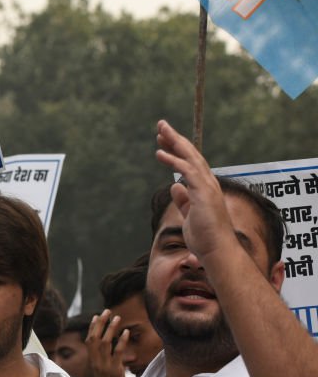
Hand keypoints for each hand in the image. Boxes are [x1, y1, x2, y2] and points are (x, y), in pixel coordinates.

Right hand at [85, 309, 128, 376]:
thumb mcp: (101, 370)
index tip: (96, 316)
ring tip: (117, 317)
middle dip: (100, 323)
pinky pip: (117, 352)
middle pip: (95, 339)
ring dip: (111, 329)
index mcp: (92, 361)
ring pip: (105, 343)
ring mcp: (104, 365)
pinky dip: (121, 341)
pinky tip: (126, 332)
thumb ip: (101, 357)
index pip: (89, 340)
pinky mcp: (114, 369)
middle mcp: (95, 361)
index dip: (92, 328)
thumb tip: (105, 343)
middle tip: (107, 311)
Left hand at [155, 119, 236, 262]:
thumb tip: (175, 186)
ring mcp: (207, 187)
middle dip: (175, 139)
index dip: (177, 150)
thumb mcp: (190, 215)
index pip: (190, 163)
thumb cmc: (205, 237)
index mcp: (204, 188)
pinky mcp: (203, 193)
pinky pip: (187, 171)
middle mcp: (208, 183)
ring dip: (174, 143)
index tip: (163, 142)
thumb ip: (184, 200)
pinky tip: (160, 153)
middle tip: (161, 125)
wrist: (217, 251)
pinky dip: (174, 160)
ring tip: (160, 131)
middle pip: (191, 154)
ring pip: (190, 158)